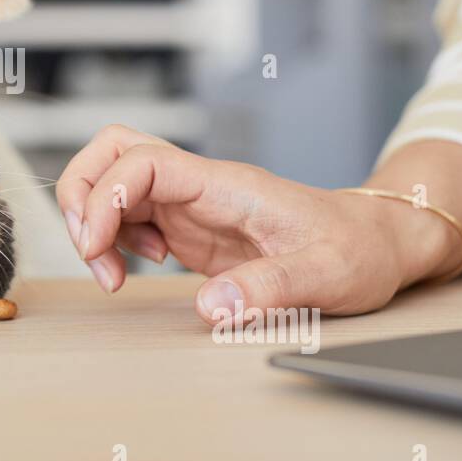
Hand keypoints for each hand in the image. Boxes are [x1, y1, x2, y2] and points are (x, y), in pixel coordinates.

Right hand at [55, 125, 461, 323]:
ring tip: (114, 274)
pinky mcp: (188, 224)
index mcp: (227, 185)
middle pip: (112, 151)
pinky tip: (140, 268)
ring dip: (93, 222)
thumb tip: (211, 308)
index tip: (97, 249)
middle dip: (82, 197)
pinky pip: (128, 212)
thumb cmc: (359, 249)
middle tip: (93, 254)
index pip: (142, 161)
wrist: (378, 242)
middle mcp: (200, 184)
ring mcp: (190, 202)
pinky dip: (115, 238)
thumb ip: (269, 289)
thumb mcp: (327, 276)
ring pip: (112, 179)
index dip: (105, 197)